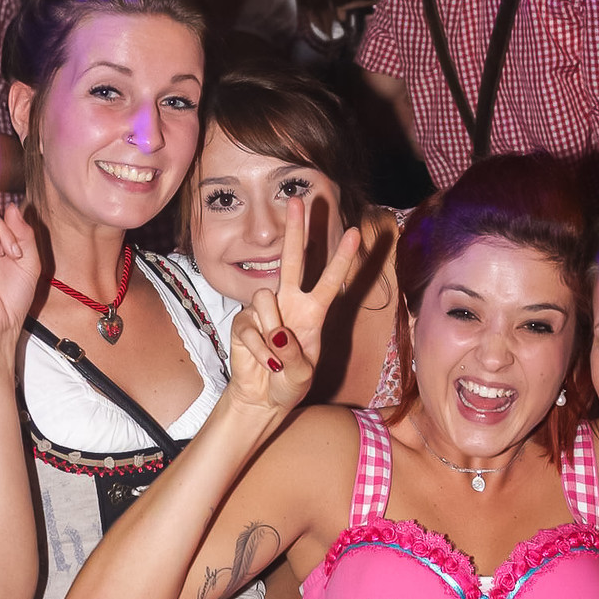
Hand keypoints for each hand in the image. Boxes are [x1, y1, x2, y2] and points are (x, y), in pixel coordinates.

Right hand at [228, 199, 359, 415]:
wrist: (262, 399)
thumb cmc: (289, 384)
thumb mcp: (302, 377)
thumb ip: (294, 356)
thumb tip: (276, 333)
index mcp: (313, 313)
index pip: (329, 281)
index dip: (342, 259)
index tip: (355, 232)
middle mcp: (290, 304)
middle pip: (292, 260)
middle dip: (296, 231)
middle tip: (297, 199)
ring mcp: (265, 311)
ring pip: (265, 297)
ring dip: (271, 330)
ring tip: (276, 356)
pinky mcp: (242, 322)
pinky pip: (250, 327)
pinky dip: (258, 350)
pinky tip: (263, 363)